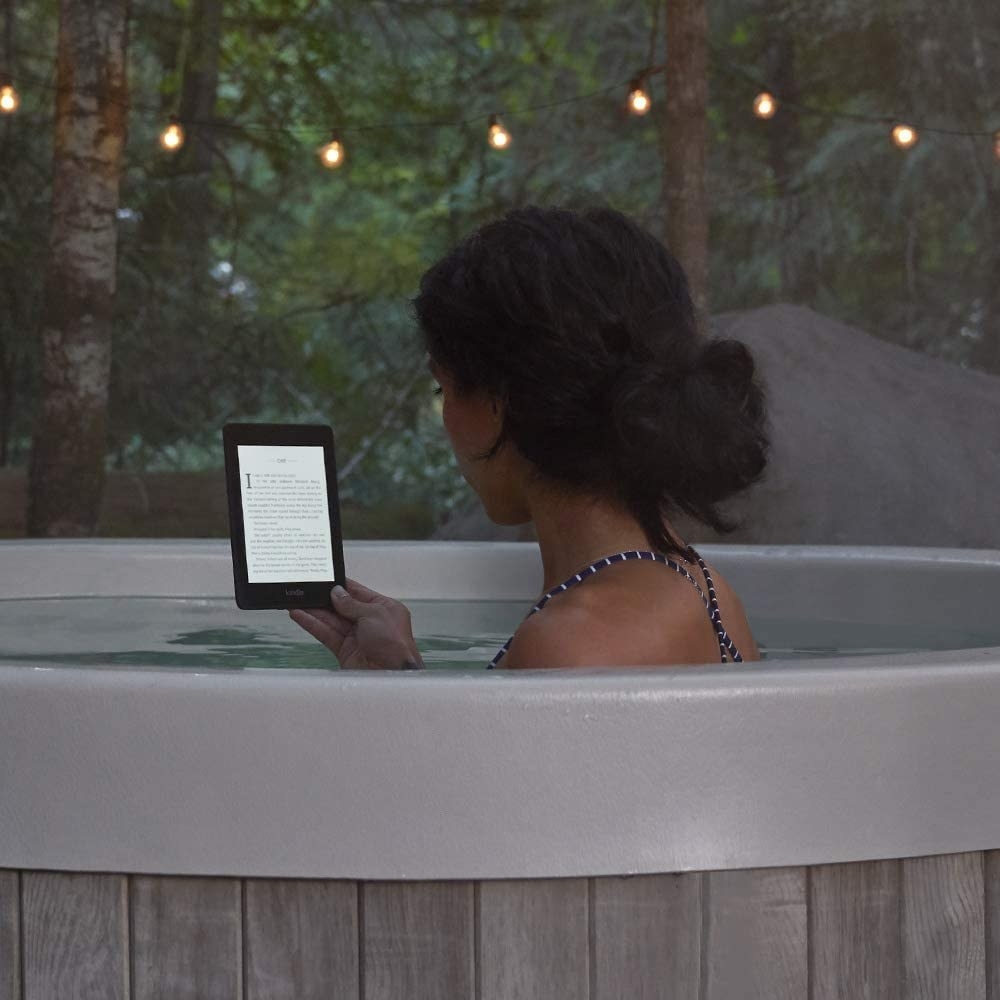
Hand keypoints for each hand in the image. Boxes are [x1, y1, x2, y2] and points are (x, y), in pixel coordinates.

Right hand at [288, 579, 423, 669]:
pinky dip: (312, 624)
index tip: (324, 577)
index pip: (358, 592)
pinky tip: (299, 615)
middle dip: (323, 598)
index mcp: (383, 608)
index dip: (341, 585)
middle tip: (305, 588)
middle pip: (341, 606)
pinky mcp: (345, 651)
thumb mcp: (374, 614)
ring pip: (331, 620)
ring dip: (313, 611)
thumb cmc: (394, 644)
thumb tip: (336, 592)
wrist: (392, 676)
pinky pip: (326, 634)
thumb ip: (352, 604)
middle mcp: (370, 622)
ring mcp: (356, 637)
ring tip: (295, 600)